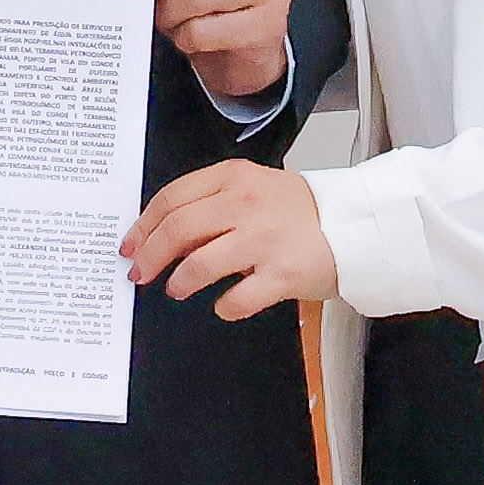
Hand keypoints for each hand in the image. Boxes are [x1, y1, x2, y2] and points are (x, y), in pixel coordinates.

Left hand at [123, 162, 331, 320]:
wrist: (352, 227)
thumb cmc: (299, 212)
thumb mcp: (252, 188)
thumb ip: (211, 204)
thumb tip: (163, 235)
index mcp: (234, 177)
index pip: (172, 198)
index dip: (143, 226)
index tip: (130, 245)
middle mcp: (246, 204)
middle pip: (178, 230)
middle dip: (150, 257)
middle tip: (141, 273)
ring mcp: (263, 239)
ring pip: (199, 265)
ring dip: (180, 282)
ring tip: (178, 289)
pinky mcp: (281, 274)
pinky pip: (237, 299)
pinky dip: (224, 306)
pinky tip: (224, 304)